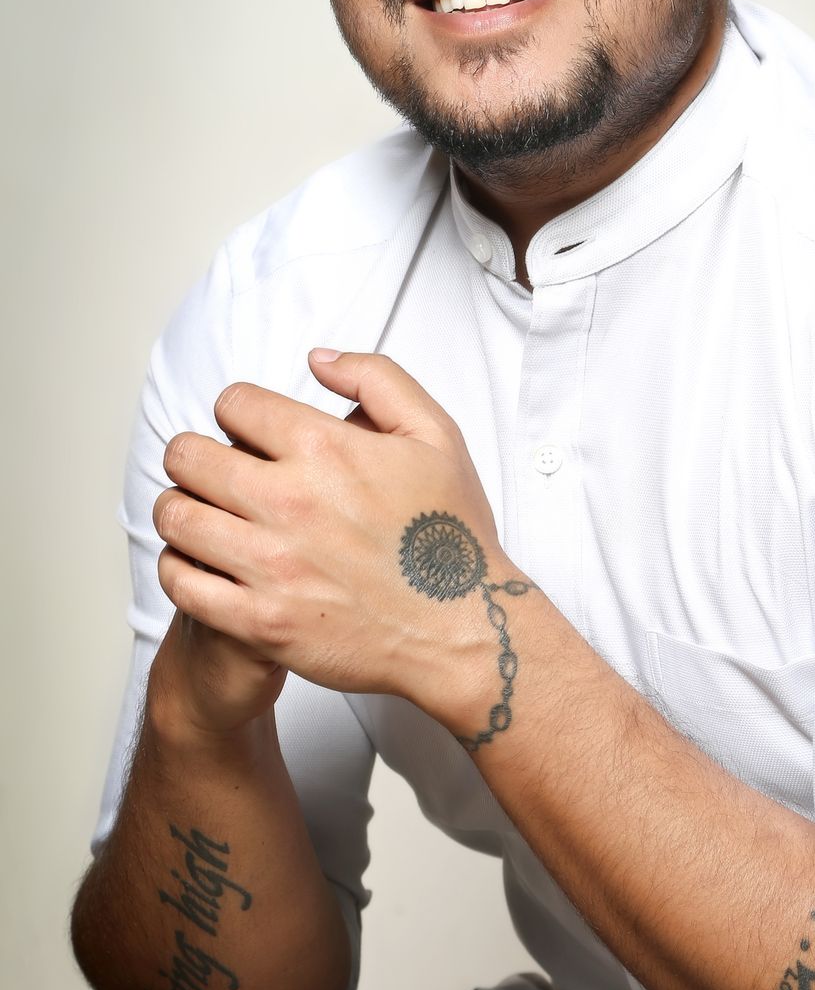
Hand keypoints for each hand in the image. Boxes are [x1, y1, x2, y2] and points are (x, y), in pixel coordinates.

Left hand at [153, 351, 529, 732]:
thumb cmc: (451, 536)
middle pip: (188, 456)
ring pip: (175, 517)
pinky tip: (202, 563)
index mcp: (326, 449)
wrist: (463, 631)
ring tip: (202, 514)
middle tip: (213, 470)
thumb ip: (377, 378)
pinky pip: (181, 584)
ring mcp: (270, 566)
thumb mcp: (437, 435)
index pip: (233, 404)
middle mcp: (289, 502)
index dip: (238, 411)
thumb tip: (318, 358)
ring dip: (182, 508)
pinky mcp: (259, 623)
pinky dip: (179, 568)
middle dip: (196, 454)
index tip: (248, 431)